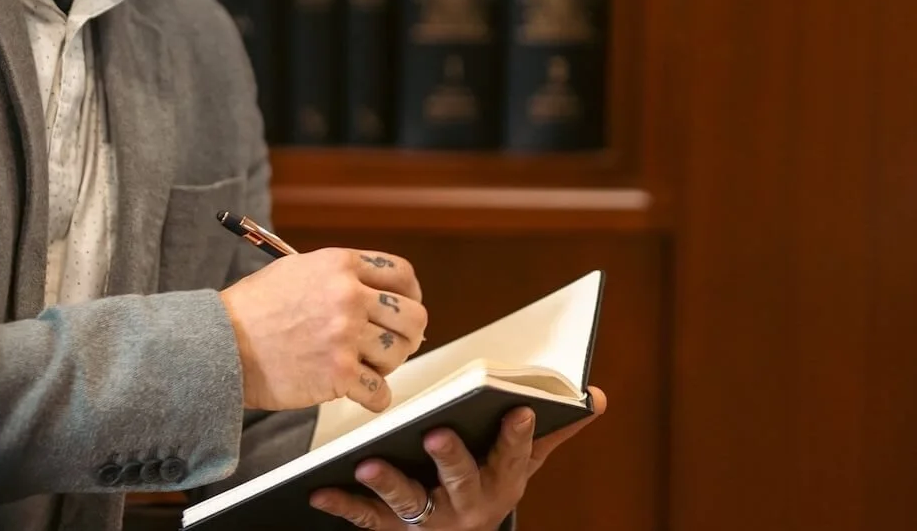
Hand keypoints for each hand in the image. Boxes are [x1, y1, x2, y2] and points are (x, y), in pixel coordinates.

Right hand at [220, 247, 427, 412]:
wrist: (221, 344)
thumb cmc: (253, 310)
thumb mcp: (297, 271)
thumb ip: (340, 278)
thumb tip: (377, 296)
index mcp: (340, 265)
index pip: (402, 276)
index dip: (411, 295)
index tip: (405, 308)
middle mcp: (348, 296)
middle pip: (413, 316)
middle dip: (407, 334)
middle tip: (391, 344)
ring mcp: (345, 336)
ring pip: (399, 353)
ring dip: (387, 364)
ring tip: (365, 366)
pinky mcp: (339, 374)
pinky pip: (381, 392)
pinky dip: (374, 397)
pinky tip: (361, 392)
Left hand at [308, 387, 606, 529]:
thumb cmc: (488, 481)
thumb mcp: (523, 462)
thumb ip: (554, 430)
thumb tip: (596, 398)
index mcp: (502, 481)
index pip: (514, 456)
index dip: (518, 436)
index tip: (520, 410)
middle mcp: (468, 505)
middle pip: (461, 480)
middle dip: (450, 459)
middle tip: (435, 434)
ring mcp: (429, 520)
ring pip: (410, 502)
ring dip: (390, 483)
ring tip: (368, 462)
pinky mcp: (393, 528)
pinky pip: (366, 517)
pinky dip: (344, 503)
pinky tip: (321, 487)